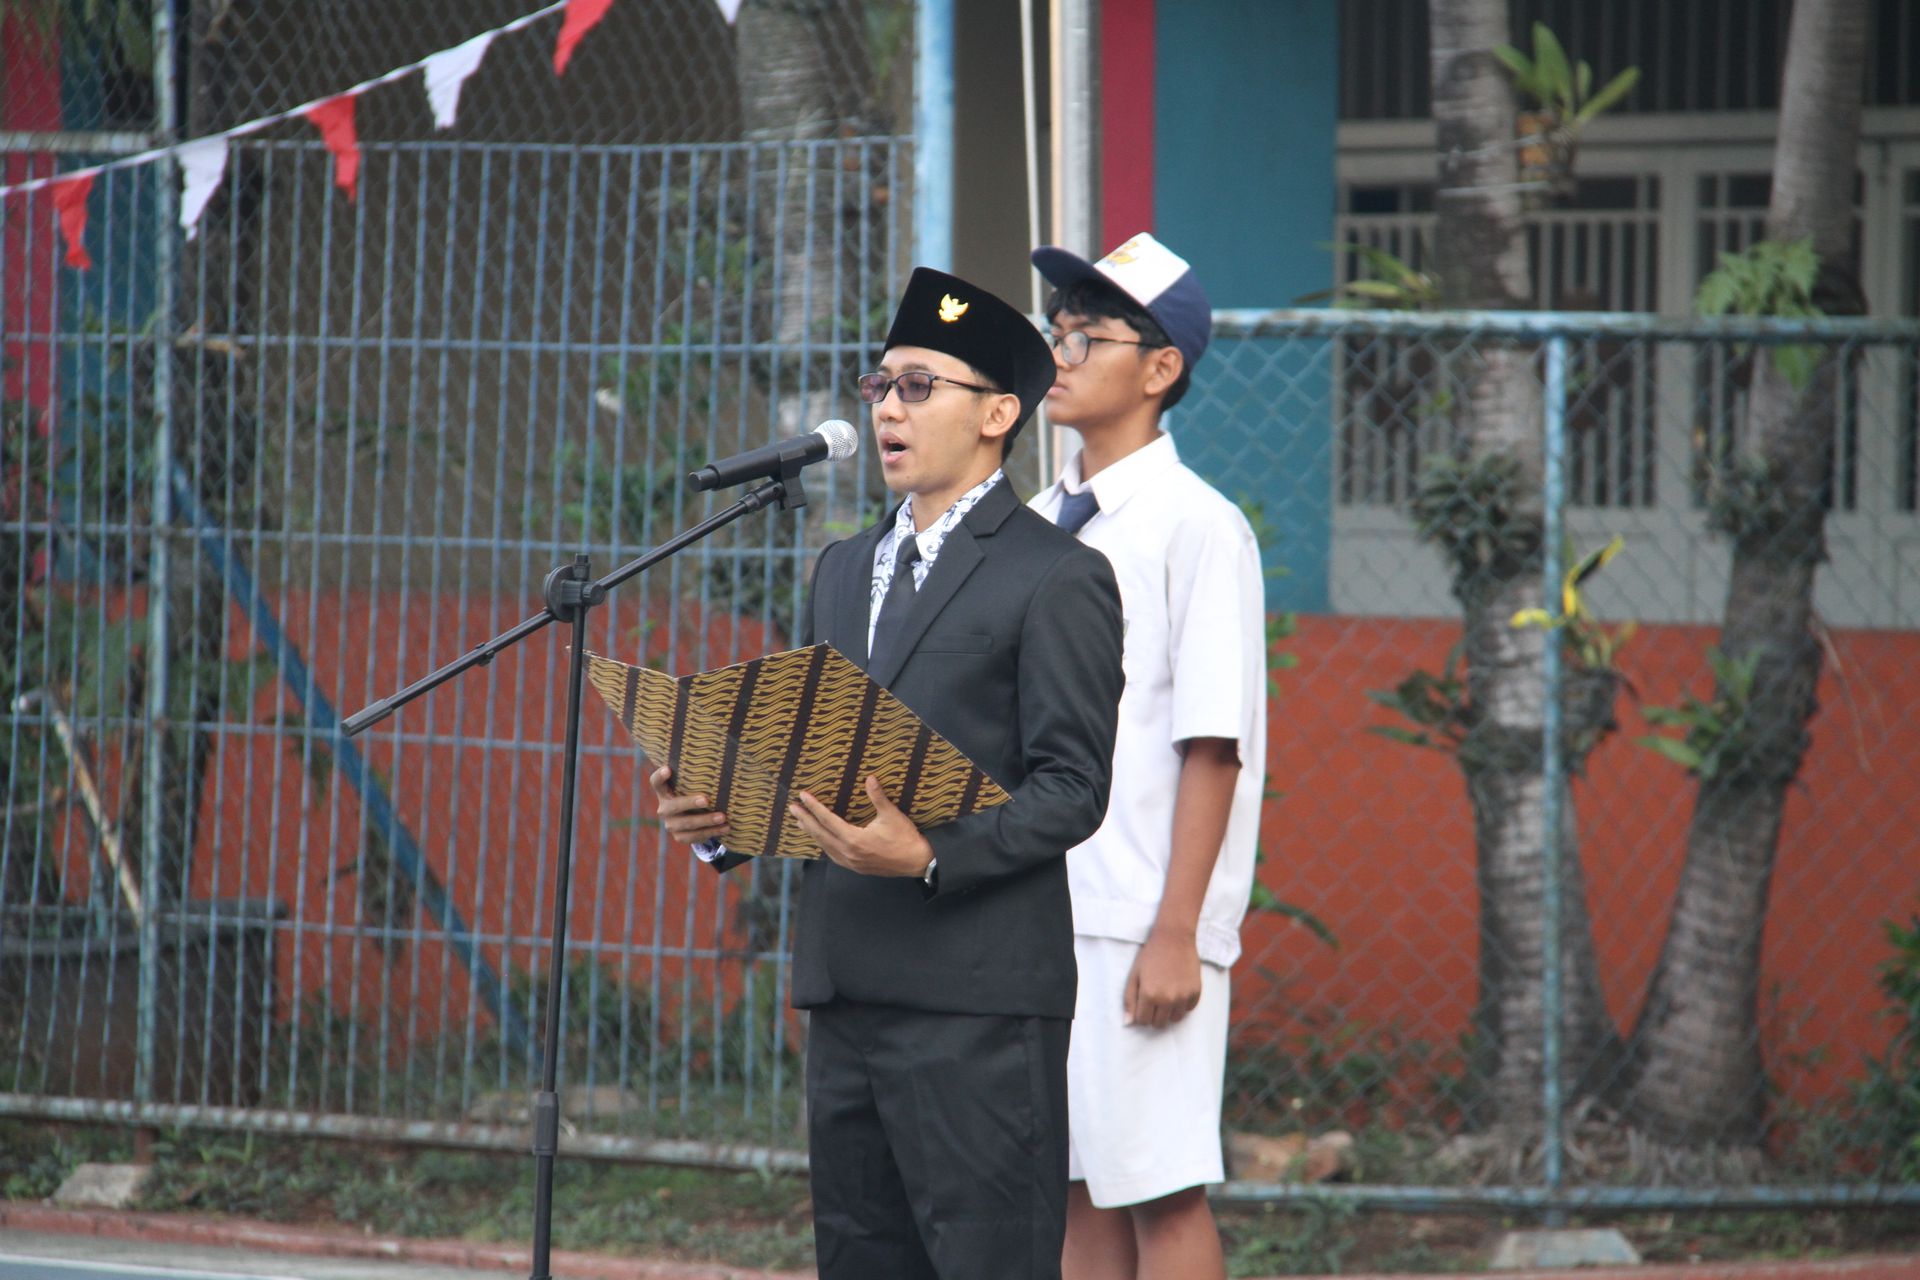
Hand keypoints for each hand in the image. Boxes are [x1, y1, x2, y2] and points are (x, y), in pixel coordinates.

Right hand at [647, 765, 729, 845]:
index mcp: (664, 792)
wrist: (694, 819)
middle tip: (706, 799)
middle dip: (690, 803)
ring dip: (706, 820)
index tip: (668, 769)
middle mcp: (664, 808)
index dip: (660, 776)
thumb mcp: (693, 784)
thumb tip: (725, 750)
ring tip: (723, 817)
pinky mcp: (681, 836)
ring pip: (687, 824)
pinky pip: (696, 836)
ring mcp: (671, 824)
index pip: (656, 782)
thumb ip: (698, 773)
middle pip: (674, 806)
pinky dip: (713, 832)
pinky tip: (726, 827)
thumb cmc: (695, 792)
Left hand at [789, 775, 933, 878]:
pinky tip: (821, 839)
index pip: (828, 820)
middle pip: (820, 834)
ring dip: (812, 833)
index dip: (814, 807)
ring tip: (801, 822)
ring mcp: (851, 862)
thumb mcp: (892, 815)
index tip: (803, 796)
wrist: (917, 862)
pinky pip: (833, 855)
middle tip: (793, 808)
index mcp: (854, 840)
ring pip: (824, 846)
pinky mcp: (855, 867)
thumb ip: (878, 797)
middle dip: (805, 820)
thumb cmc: (905, 838)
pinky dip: (823, 844)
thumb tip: (869, 778)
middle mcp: (848, 853)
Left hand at [1124, 927, 1201, 1029]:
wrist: (1174, 938)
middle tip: (1155, 999)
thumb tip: (1128, 1023)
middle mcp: (1167, 999)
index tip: (1143, 1003)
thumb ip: (1129, 1000)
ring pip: (1175, 1019)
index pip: (1143, 1021)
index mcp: (1149, 995)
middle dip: (1154, 1015)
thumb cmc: (1150, 956)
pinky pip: (1189, 1009)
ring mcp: (1183, 996)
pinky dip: (1183, 1004)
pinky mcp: (1196, 992)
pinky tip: (1178, 989)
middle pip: (1159, 1024)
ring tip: (1167, 994)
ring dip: (1169, 1011)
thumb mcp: (1134, 975)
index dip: (1141, 1013)